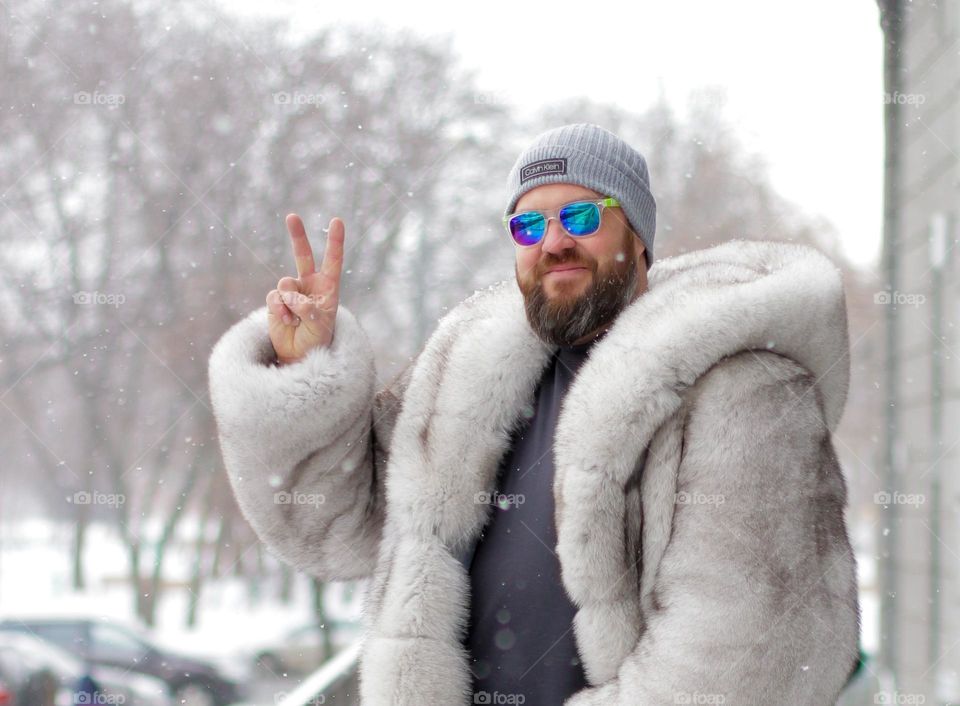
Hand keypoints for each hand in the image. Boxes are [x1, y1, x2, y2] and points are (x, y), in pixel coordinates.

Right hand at [267, 214, 343, 364]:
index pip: (333, 261)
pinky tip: (286, 322)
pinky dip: (280, 310)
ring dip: (290, 303)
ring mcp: (292, 290)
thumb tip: (290, 295)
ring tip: (295, 320)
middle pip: (303, 255)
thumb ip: (308, 309)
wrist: (299, 354)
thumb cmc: (317, 339)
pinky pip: (275, 297)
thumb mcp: (320, 326)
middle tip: (292, 216)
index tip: (337, 221)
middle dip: (297, 236)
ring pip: (286, 283)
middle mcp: (309, 284)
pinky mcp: (276, 300)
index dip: (334, 242)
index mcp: (328, 287)